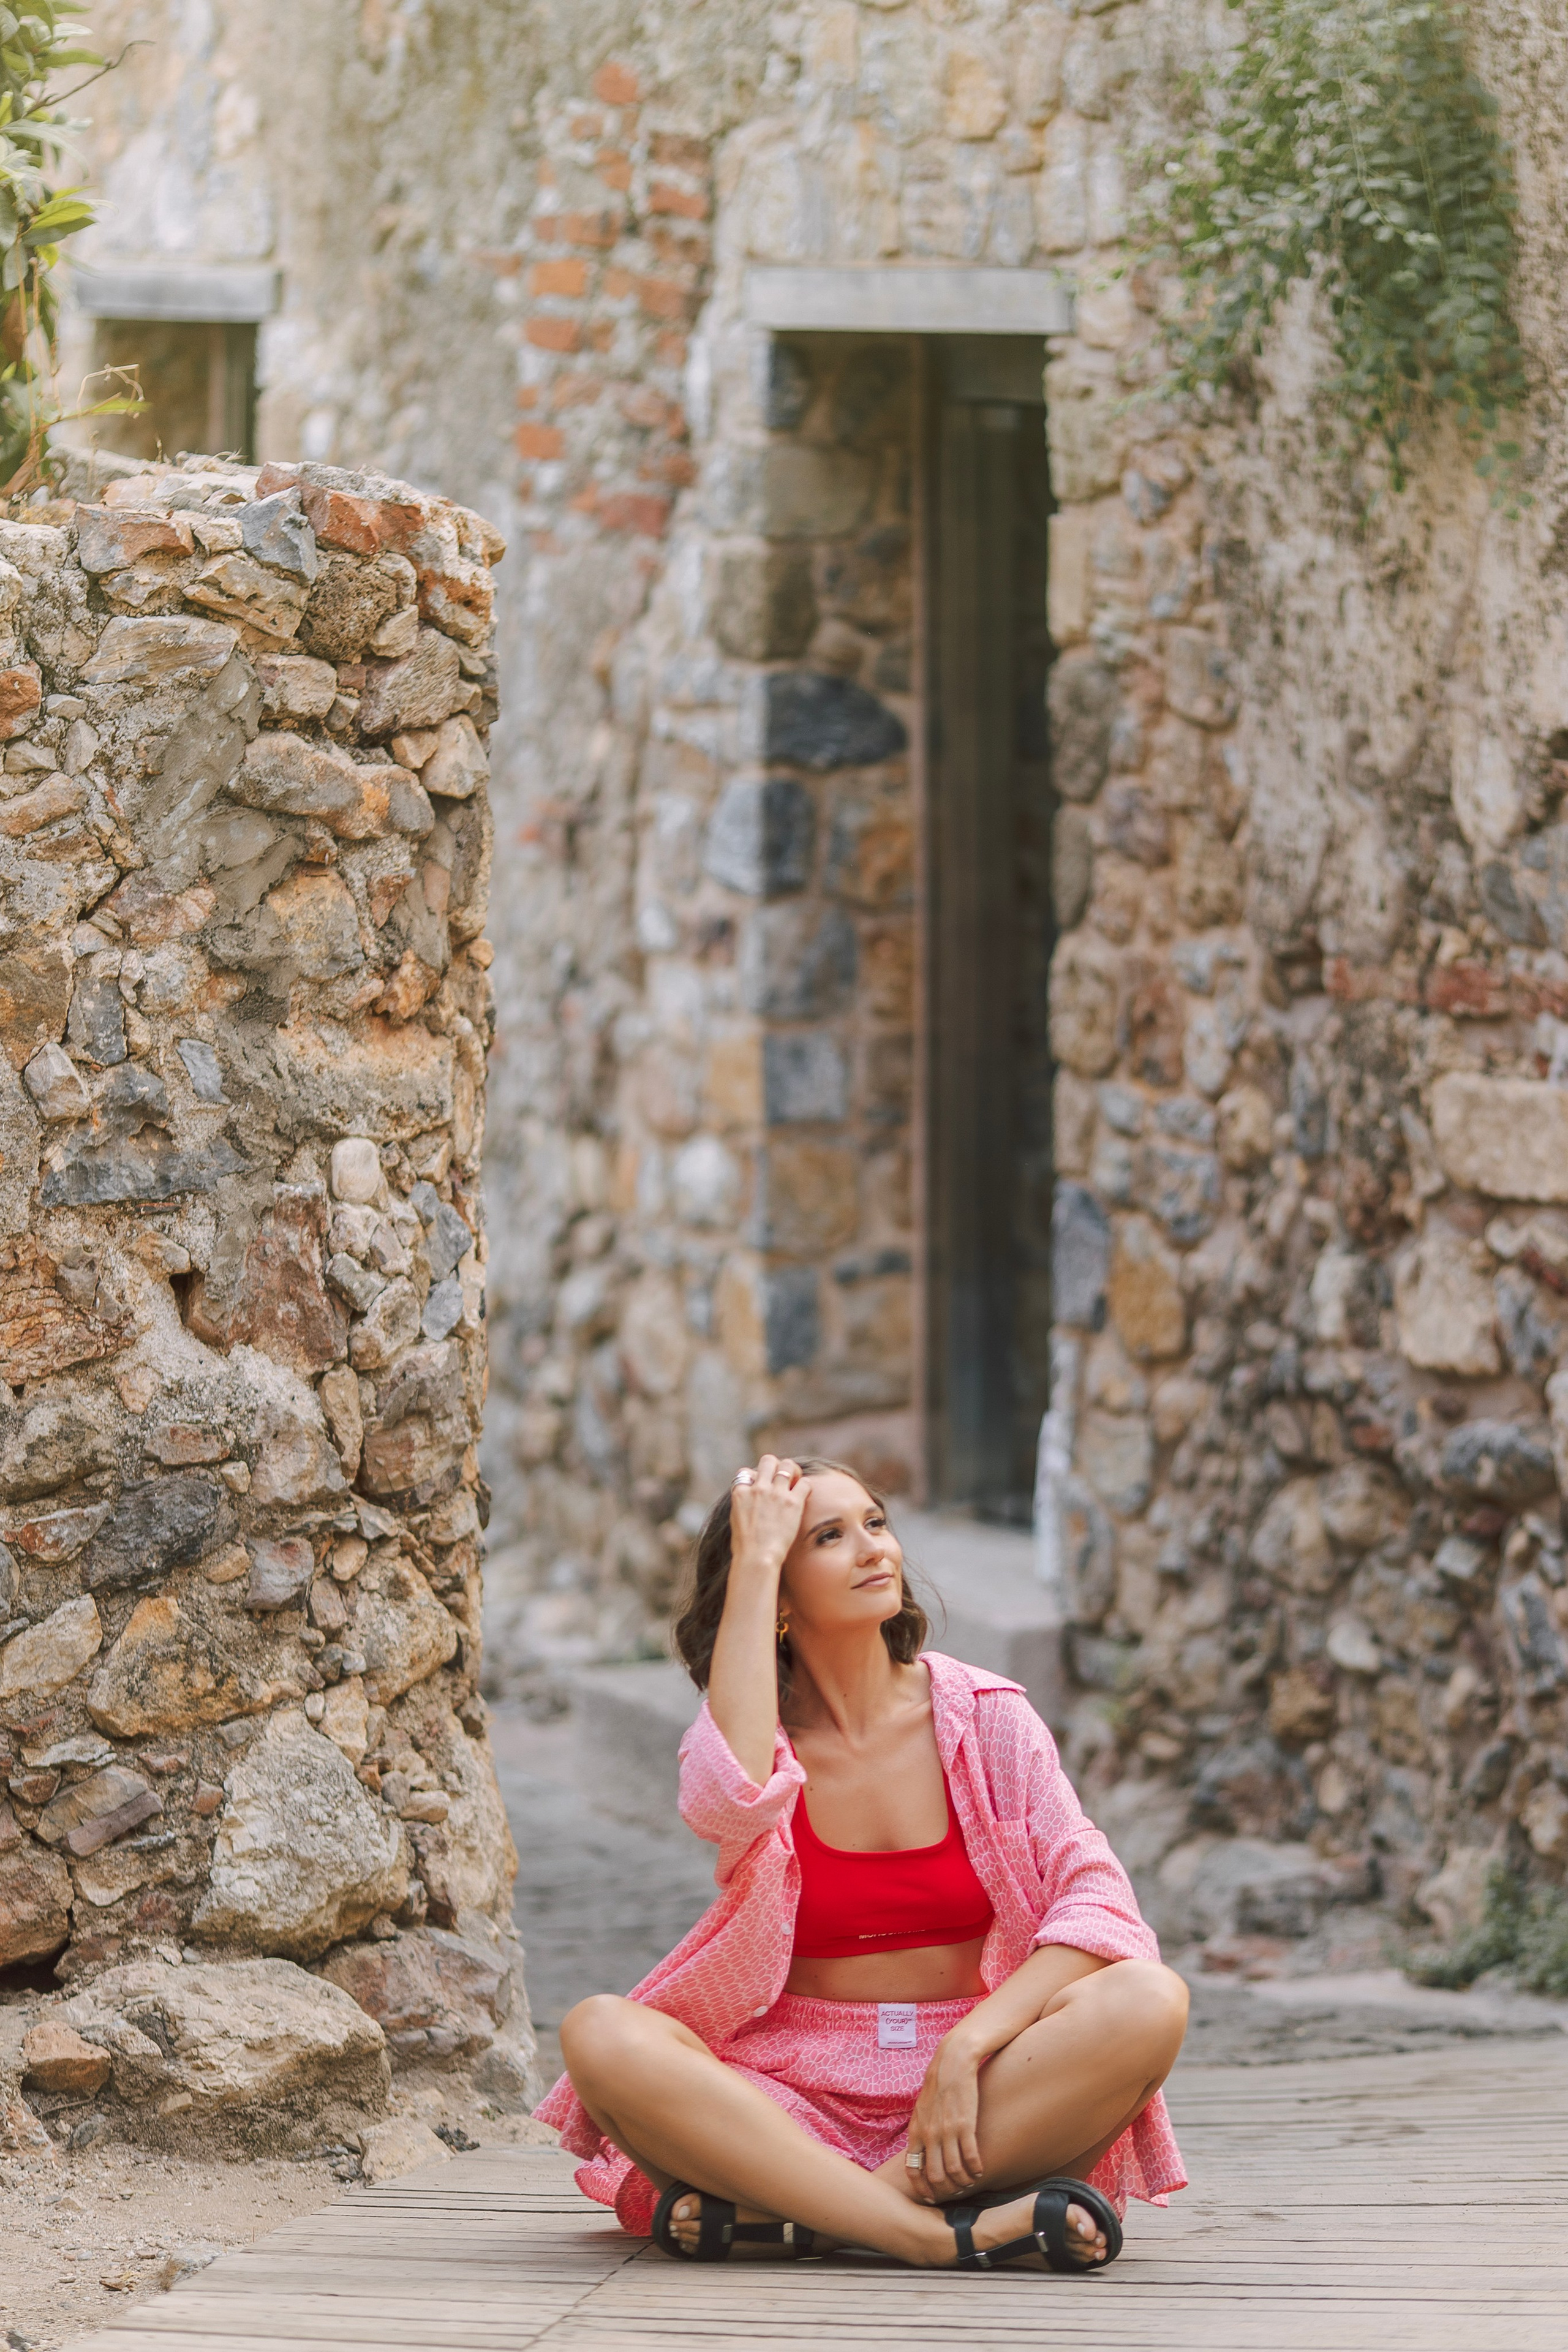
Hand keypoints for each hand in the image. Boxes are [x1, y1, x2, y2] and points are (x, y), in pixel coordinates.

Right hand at [729, 1455, 808, 1577]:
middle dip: (776, 1466)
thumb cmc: (745, 1546)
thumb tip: (750, 1502)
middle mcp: (758, 1488)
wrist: (757, 1557)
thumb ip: (743, 1504)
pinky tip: (804, 1494)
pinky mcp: (793, 1502)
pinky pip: (804, 1482)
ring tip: (795, 1481)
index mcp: (740, 1493)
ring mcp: (776, 1493)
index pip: (746, 1472)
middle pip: (768, 1460)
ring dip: (793, 1471)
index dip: (755, 1477)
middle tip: (782, 1478)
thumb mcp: (735, 1519)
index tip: (761, 1486)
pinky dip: (805, 1486)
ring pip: (787, 1465)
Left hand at [904, 2031, 983, 2202]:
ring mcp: (947, 2130)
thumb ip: (921, 2131)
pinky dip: (976, 2168)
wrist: (953, 2062)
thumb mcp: (922, 2109)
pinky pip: (970, 2156)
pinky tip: (980, 2170)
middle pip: (935, 2175)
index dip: (922, 2187)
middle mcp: (929, 2134)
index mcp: (916, 2131)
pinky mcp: (965, 2124)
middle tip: (955, 2191)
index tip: (932, 2196)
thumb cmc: (938, 2084)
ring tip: (970, 2181)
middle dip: (946, 2190)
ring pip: (954, 2171)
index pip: (913, 2169)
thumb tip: (923, 2153)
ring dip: (963, 2181)